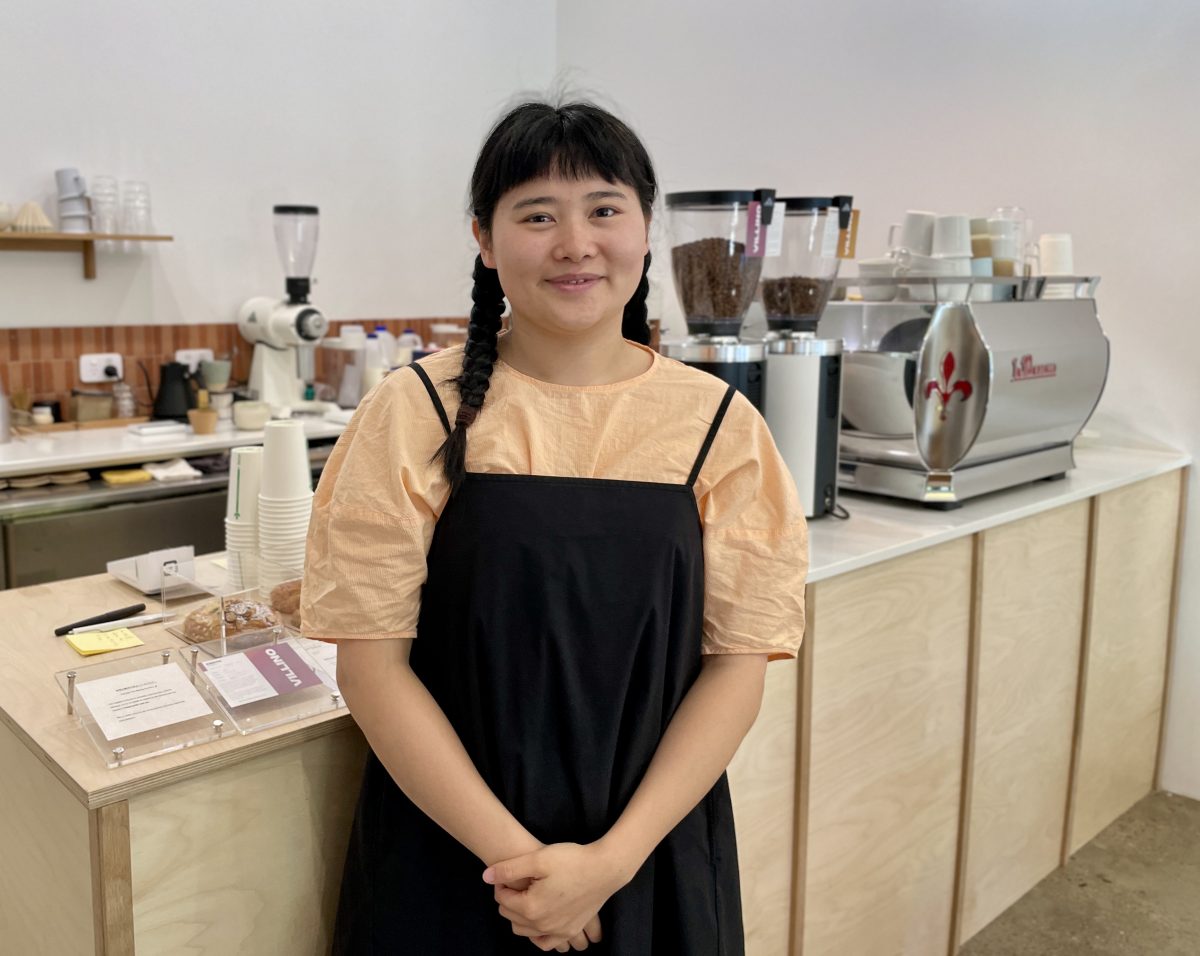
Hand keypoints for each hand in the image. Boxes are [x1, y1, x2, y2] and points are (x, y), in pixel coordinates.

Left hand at [483, 843, 626, 949]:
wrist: (605, 868)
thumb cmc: (572, 860)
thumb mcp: (538, 858)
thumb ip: (509, 869)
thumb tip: (486, 877)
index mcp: (531, 907)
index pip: (503, 899)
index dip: (502, 884)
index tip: (509, 872)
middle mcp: (542, 925)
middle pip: (511, 917)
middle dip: (509, 899)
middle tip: (517, 881)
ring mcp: (557, 931)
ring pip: (525, 931)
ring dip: (520, 916)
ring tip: (527, 896)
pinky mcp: (570, 931)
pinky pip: (546, 943)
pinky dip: (537, 935)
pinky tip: (538, 920)